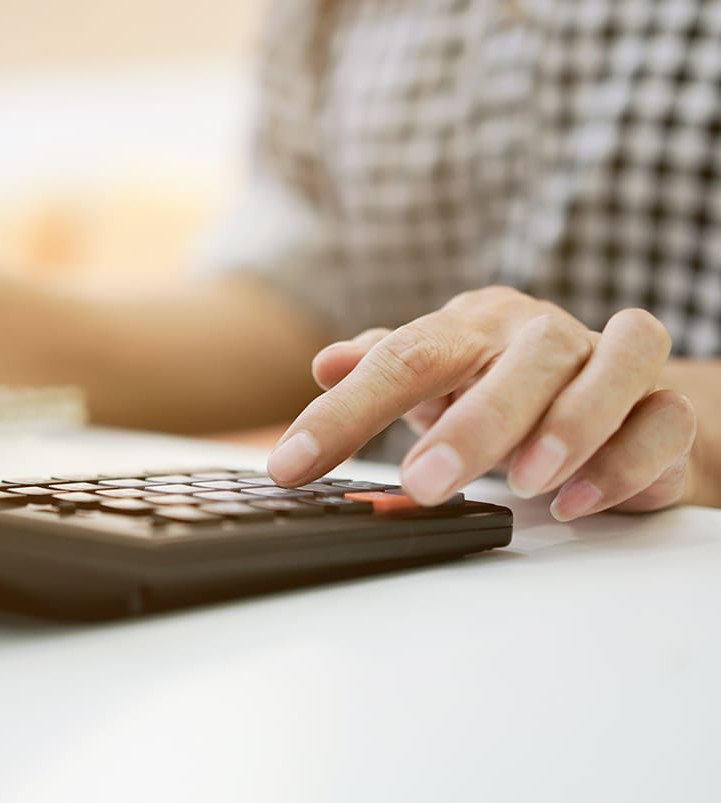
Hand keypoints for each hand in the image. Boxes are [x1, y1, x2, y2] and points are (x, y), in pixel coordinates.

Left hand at [267, 286, 696, 520]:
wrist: (611, 396)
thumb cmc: (503, 386)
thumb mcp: (434, 379)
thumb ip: (382, 370)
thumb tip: (326, 363)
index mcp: (473, 327)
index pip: (404, 356)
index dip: (343, 414)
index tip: (293, 466)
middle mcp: (543, 335)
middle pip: (520, 357)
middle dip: (473, 424)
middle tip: (425, 483)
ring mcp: (611, 364)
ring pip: (613, 365)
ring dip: (569, 425)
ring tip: (525, 482)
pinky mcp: (666, 407)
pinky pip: (663, 421)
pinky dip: (625, 460)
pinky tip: (577, 500)